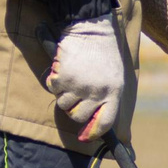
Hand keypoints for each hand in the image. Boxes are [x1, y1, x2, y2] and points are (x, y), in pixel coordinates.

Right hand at [46, 19, 125, 142]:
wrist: (91, 29)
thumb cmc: (103, 54)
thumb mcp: (113, 76)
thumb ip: (106, 96)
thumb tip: (94, 121)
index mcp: (114, 92)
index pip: (105, 122)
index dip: (94, 132)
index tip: (84, 138)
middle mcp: (98, 92)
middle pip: (79, 117)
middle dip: (74, 110)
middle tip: (74, 96)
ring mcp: (80, 86)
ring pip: (64, 105)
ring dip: (63, 95)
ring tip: (71, 79)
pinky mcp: (64, 78)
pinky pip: (53, 90)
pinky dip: (54, 82)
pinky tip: (63, 69)